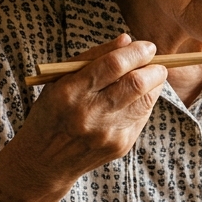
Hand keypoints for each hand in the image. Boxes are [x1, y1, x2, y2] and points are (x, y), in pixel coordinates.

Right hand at [12, 34, 168, 184]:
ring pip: (145, 101)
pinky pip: (142, 117)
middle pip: (137, 83)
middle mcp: (90, 114)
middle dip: (154, 68)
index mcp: (71, 91)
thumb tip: (127, 39)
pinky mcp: (120, 146)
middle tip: (156, 62)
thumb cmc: (53, 112)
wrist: (45, 161)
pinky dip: (144, 103)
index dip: (137, 52)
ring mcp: (107, 133)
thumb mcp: (60, 79)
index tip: (147, 46)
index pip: (114, 65)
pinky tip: (135, 99)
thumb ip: (93, 56)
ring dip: (154, 85)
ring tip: (150, 77)